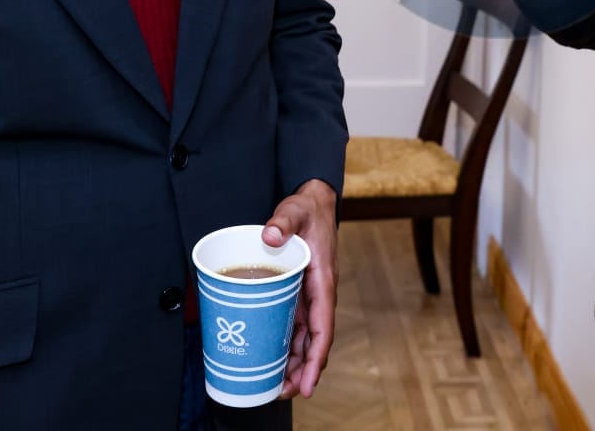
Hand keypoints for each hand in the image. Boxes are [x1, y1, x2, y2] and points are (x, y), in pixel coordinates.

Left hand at [263, 179, 336, 397]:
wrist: (313, 202)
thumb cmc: (307, 209)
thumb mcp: (295, 210)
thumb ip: (283, 221)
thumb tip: (270, 235)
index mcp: (323, 280)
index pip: (323, 326)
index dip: (316, 358)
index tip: (307, 384)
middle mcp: (319, 294)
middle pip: (315, 341)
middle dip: (303, 371)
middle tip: (283, 393)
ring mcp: (309, 296)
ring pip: (305, 338)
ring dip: (294, 364)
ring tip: (276, 387)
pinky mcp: (298, 294)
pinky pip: (296, 327)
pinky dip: (288, 347)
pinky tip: (274, 361)